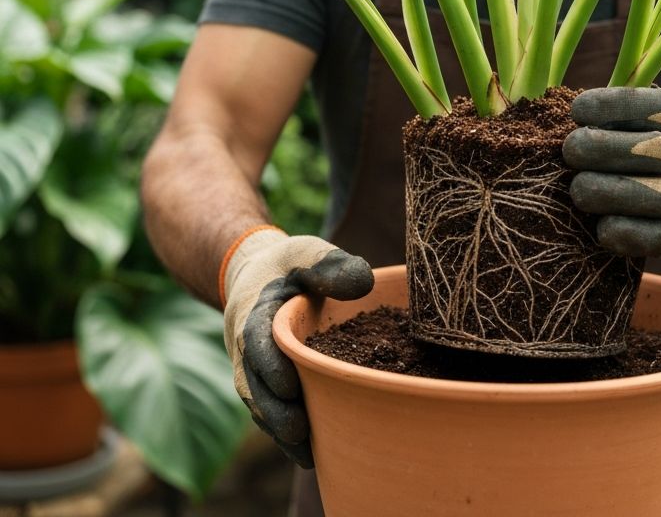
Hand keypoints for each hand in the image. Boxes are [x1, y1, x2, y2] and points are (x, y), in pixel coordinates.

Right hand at [221, 229, 373, 466]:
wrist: (261, 277)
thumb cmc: (290, 265)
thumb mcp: (307, 253)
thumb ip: (331, 264)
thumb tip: (364, 284)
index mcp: (255, 315)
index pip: (256, 343)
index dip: (269, 366)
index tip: (289, 385)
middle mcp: (249, 349)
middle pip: (255, 386)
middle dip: (275, 411)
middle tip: (300, 429)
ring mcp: (255, 372)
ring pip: (262, 407)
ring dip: (281, 430)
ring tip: (307, 452)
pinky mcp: (268, 385)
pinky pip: (272, 413)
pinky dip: (286, 434)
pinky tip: (313, 453)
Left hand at [563, 87, 660, 261]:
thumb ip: (634, 116)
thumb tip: (576, 112)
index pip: (653, 106)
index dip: (609, 105)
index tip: (577, 110)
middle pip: (650, 149)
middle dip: (599, 148)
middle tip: (572, 150)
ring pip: (650, 195)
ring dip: (603, 191)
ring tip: (578, 188)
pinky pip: (655, 238)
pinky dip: (622, 232)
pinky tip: (601, 225)